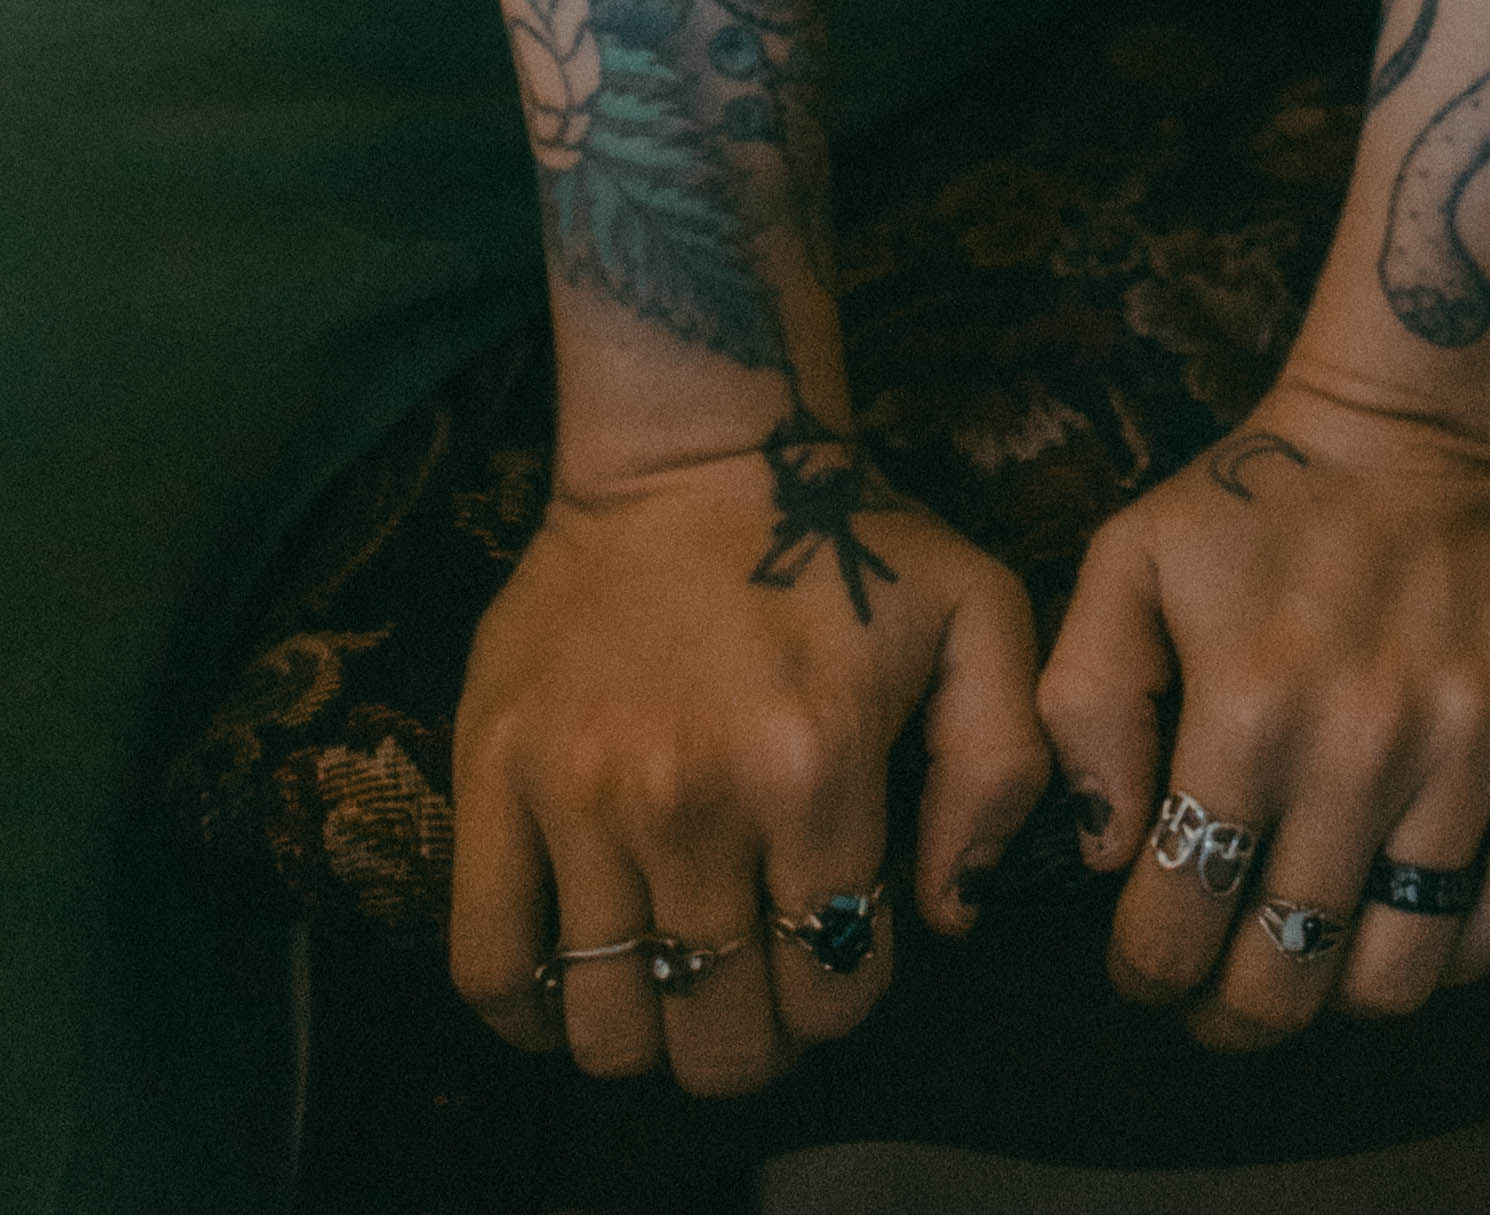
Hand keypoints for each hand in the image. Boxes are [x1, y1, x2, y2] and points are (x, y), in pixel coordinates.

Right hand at [448, 412, 1050, 1095]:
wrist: (693, 447)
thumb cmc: (843, 536)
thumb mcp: (978, 614)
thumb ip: (999, 770)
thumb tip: (949, 915)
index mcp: (812, 771)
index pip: (831, 992)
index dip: (841, 1000)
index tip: (832, 956)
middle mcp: (691, 801)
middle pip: (719, 1035)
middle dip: (750, 1042)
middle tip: (754, 994)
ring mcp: (581, 795)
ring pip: (609, 1025)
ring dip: (650, 1036)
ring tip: (673, 985)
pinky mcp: (494, 775)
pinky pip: (490, 963)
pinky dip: (529, 1016)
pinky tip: (571, 993)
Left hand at [1035, 366, 1489, 1052]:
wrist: (1431, 400)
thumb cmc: (1266, 488)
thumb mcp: (1130, 557)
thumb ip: (1085, 706)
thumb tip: (1106, 853)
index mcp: (1245, 712)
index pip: (1179, 928)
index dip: (1150, 977)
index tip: (1149, 972)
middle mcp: (1362, 746)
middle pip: (1290, 974)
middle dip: (1239, 1012)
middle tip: (1227, 997)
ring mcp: (1474, 744)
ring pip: (1404, 970)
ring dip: (1346, 995)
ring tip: (1319, 965)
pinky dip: (1465, 958)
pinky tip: (1420, 937)